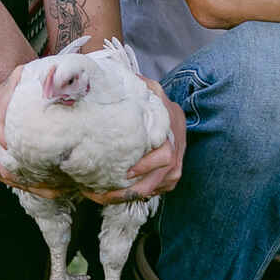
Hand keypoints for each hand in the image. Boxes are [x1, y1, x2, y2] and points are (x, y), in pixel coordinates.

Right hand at [0, 64, 55, 194]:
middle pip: (5, 164)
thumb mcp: (14, 79)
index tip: (31, 154)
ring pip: (9, 177)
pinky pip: (8, 181)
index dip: (10, 143)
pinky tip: (49, 191)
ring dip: (33, 185)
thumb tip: (54, 72)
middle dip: (30, 175)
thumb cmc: (4, 95)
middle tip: (59, 182)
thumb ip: (29, 76)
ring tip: (59, 191)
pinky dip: (28, 187)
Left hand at [91, 78, 184, 204]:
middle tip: (104, 194)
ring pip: (156, 189)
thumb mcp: (150, 90)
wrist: (172, 113)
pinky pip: (156, 191)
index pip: (165, 156)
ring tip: (103, 198)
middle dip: (131, 191)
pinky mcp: (170, 177)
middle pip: (158, 180)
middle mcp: (176, 152)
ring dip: (129, 197)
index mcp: (170, 131)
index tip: (126, 173)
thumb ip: (136, 85)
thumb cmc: (157, 103)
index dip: (147, 166)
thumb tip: (110, 81)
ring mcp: (175, 167)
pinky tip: (115, 196)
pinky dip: (136, 196)